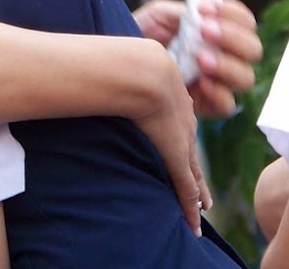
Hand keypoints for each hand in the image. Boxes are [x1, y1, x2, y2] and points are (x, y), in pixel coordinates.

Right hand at [124, 40, 209, 231]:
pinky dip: (188, 207)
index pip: (177, 125)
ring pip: (193, 172)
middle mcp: (182, 121)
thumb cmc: (126, 64)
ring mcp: (181, 141)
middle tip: (205, 191)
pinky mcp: (176, 158)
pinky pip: (186, 188)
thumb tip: (83, 67)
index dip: (180, 140)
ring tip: (204, 207)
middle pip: (191, 151)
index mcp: (170, 99)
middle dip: (196, 169)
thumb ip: (111, 73)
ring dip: (197, 189)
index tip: (183, 151)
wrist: (144, 71)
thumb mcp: (125, 68)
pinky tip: (192, 224)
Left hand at [132, 0, 262, 119]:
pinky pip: (227, 105)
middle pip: (253, 49)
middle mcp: (225, 57)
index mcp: (218, 31)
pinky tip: (201, 81)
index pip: (245, 21)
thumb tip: (208, 5)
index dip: (232, 12)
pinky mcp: (206, 106)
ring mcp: (218, 82)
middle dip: (233, 37)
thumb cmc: (141, 35)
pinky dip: (219, 92)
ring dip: (227, 64)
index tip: (204, 7)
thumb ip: (186, 10)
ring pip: (245, 77)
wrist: (117, 62)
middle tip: (205, 30)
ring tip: (200, 57)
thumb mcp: (161, 15)